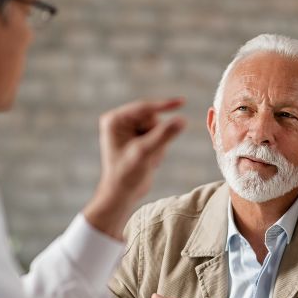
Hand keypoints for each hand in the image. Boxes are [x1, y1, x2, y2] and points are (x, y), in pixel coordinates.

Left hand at [83, 98, 185, 238]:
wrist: (122, 195)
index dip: (164, 106)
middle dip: (157, 136)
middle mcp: (121, 122)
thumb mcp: (145, 153)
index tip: (182, 102)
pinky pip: (159, 136)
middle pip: (153, 118)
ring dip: (159, 145)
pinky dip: (159, 149)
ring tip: (148, 160)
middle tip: (149, 155)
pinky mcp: (139, 139)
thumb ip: (164, 135)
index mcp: (115, 120)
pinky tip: (150, 161)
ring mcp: (130, 130)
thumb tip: (182, 119)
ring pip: (159, 128)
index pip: (144, 108)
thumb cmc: (126, 175)